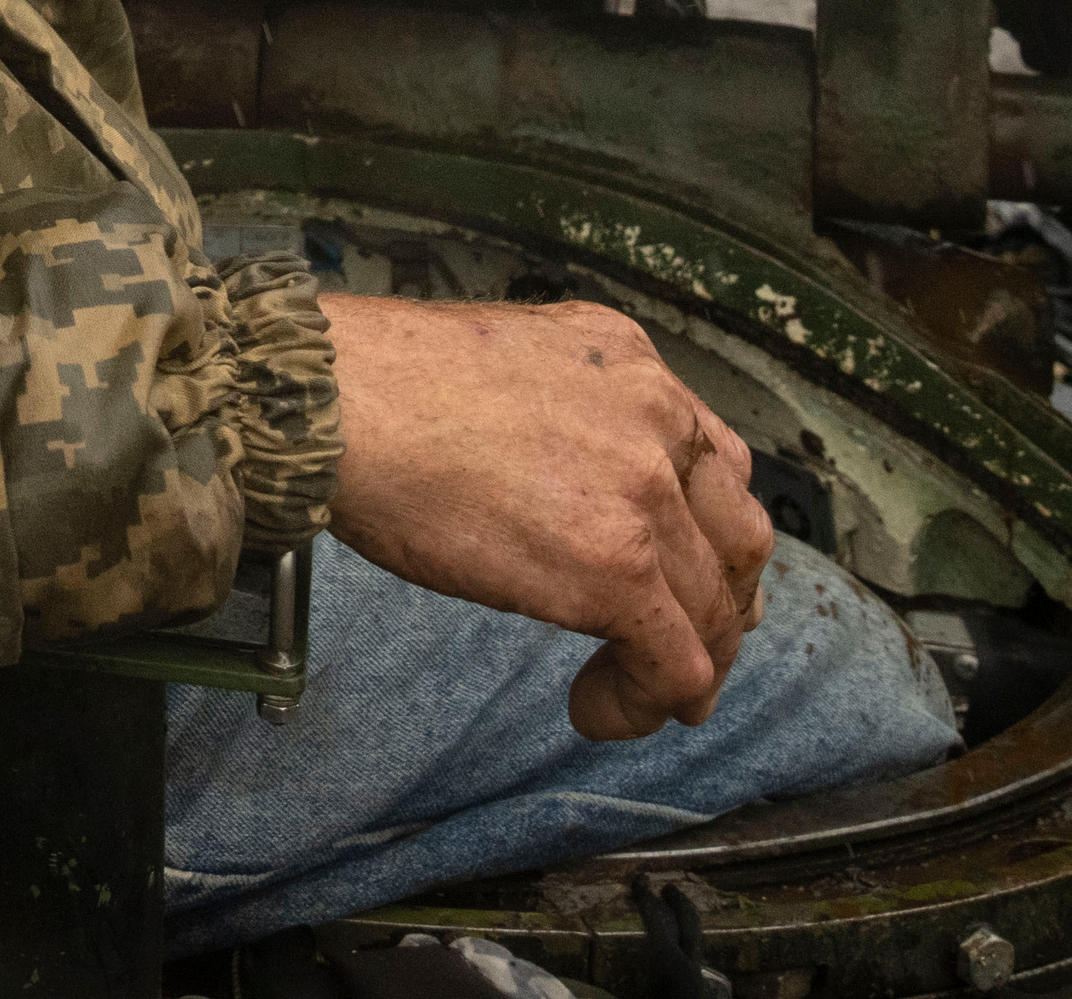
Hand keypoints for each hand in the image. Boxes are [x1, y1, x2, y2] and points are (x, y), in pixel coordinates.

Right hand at [319, 290, 775, 739]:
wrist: (333, 400)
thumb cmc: (373, 385)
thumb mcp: (499, 361)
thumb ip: (557, 411)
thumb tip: (547, 479)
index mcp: (625, 360)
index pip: (714, 460)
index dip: (708, 533)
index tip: (684, 577)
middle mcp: (654, 414)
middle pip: (737, 534)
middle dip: (721, 604)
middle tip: (684, 647)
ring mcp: (643, 491)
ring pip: (715, 607)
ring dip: (688, 664)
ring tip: (637, 695)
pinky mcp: (616, 566)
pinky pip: (675, 662)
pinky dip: (651, 701)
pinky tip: (601, 711)